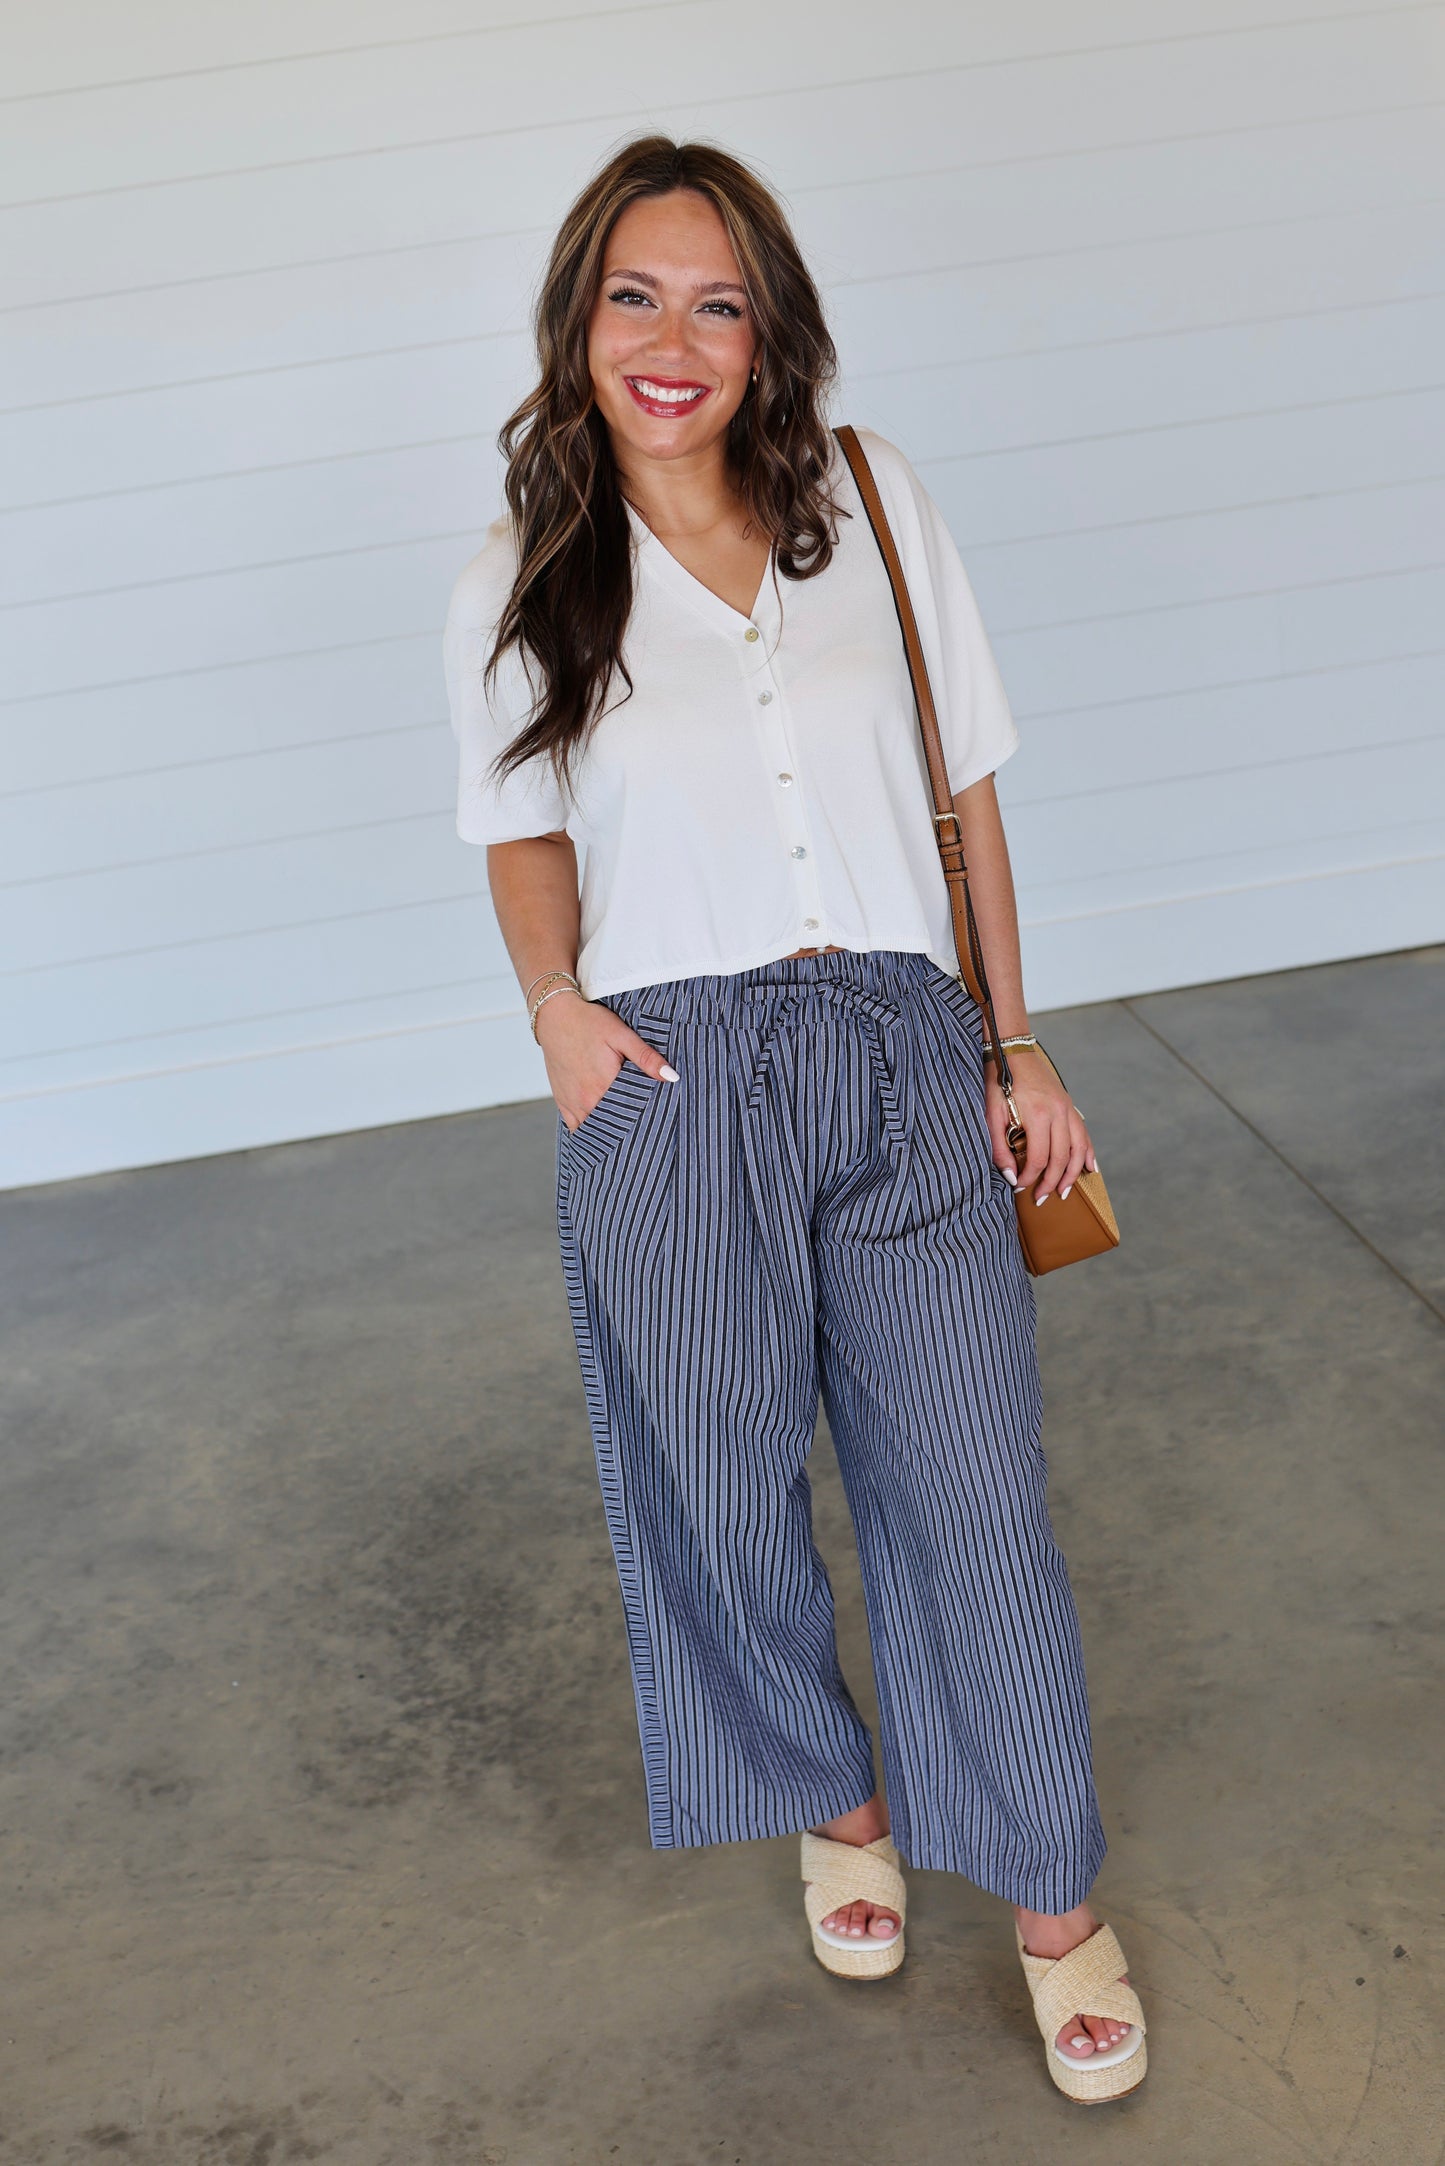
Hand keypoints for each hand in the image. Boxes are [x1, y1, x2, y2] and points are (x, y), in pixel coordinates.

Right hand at [535, 990, 678, 1129]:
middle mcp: (587, 1100)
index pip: (632, 1114)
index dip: (645, 1118)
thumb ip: (647, 1058)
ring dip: (609, 1129)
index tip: (655, 1117)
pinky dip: (588, 1130)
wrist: (554, 1016)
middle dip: (629, 1126)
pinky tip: (601, 1128)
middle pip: (614, 1125)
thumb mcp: (622, 1035)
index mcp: (605, 1085)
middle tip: (643, 1124)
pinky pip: (576, 1127)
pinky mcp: (562, 1102)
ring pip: (595, 1129)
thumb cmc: (589, 1023)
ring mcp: (573, 1103)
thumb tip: (672, 1077)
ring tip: (625, 1127)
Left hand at [983, 1045, 1096, 1204]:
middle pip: (1060, 1158)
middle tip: (1041, 1199)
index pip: (1038, 1158)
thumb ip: (998, 1146)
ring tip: (1063, 1192)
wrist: (1013, 1052)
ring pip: (1077, 1149)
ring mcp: (1067, 1109)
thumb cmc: (998, 1081)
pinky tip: (1090, 1168)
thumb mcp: (991, 1113)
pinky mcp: (1070, 1106)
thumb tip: (1010, 1175)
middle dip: (1051, 1182)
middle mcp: (1058, 1113)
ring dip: (1072, 1174)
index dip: (1030, 1177)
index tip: (1019, 1186)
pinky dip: (1088, 1153)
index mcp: (1037, 1114)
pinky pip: (1084, 1134)